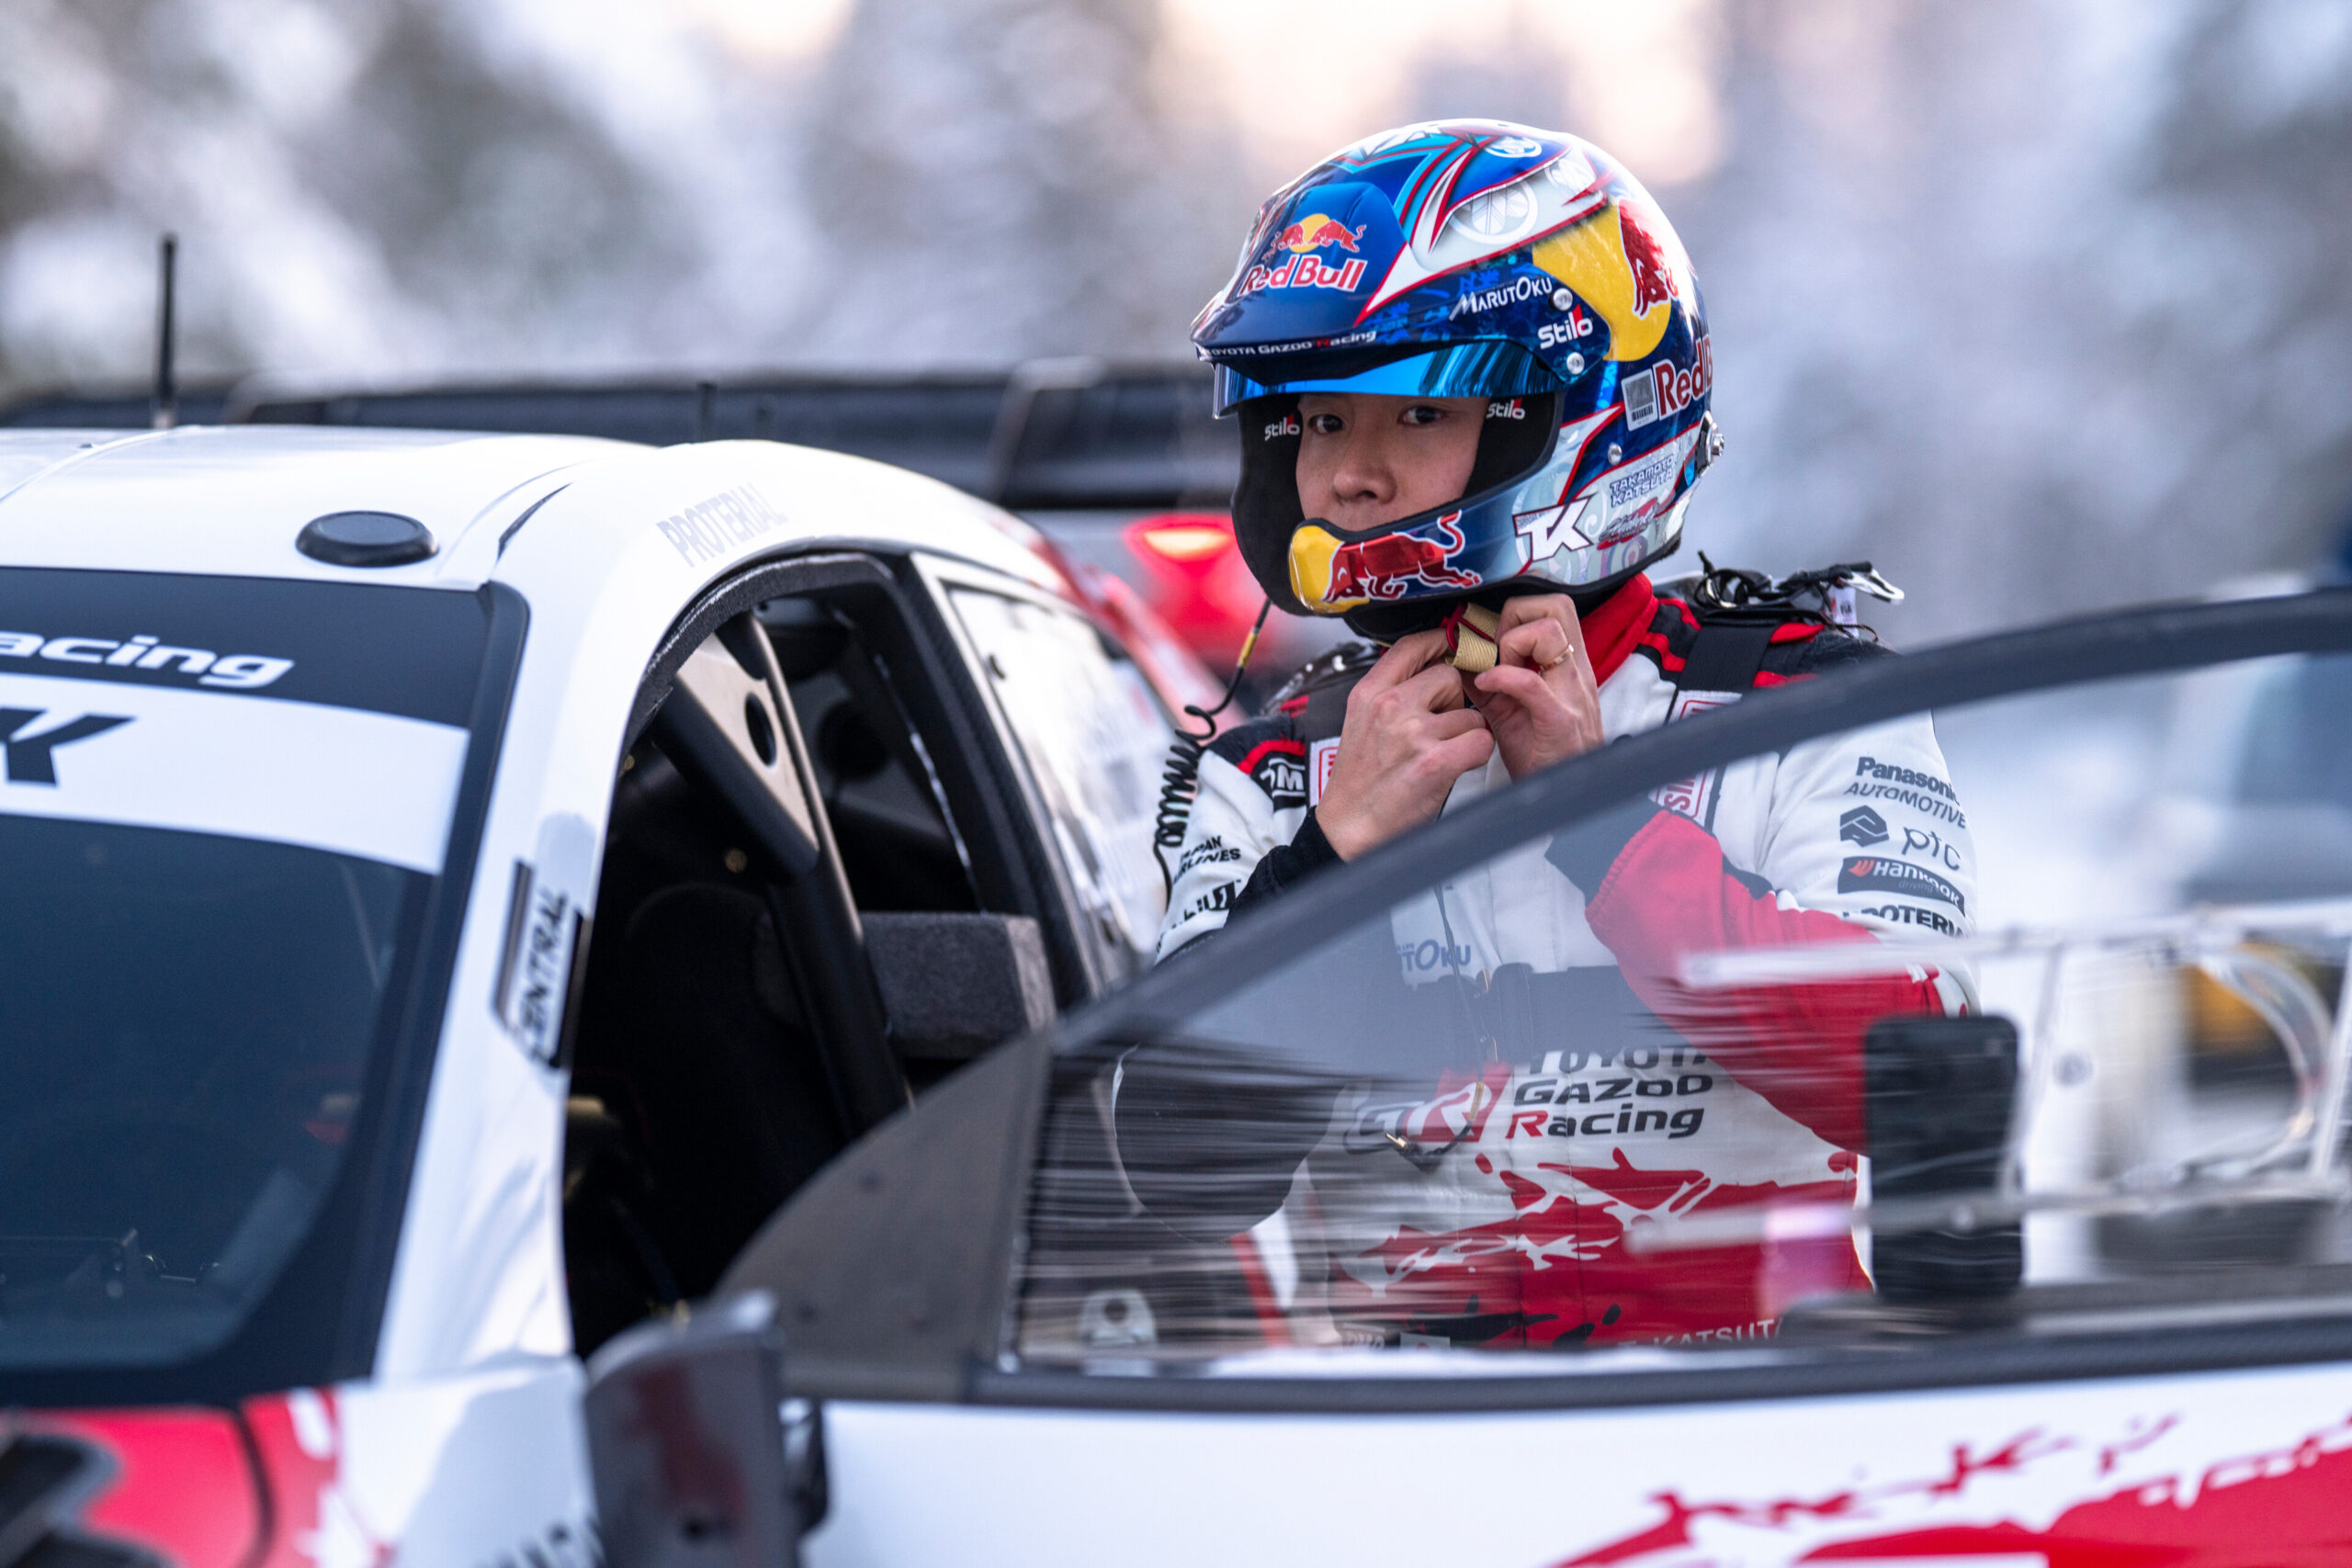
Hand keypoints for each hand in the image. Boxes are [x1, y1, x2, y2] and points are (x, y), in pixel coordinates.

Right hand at [1317, 630, 1493, 859]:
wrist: (1349, 827)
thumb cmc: (1357, 780)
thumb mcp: (1359, 721)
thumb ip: (1389, 692)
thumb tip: (1427, 665)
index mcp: (1369, 693)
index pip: (1412, 645)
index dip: (1440, 641)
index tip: (1452, 646)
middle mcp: (1391, 706)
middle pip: (1449, 677)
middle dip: (1453, 701)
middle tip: (1438, 727)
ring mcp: (1414, 733)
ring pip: (1470, 714)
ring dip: (1465, 734)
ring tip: (1441, 753)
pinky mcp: (1436, 761)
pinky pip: (1481, 741)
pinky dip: (1476, 755)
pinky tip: (1455, 765)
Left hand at [1466, 594, 1605, 779]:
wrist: (1563, 800)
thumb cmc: (1539, 756)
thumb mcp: (1511, 710)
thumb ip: (1489, 682)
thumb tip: (1458, 658)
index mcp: (1566, 667)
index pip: (1552, 608)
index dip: (1517, 613)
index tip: (1494, 639)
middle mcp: (1574, 673)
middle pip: (1557, 605)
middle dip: (1517, 615)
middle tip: (1496, 647)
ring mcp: (1570, 695)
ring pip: (1549, 632)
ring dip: (1512, 643)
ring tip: (1496, 670)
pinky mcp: (1558, 721)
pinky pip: (1530, 683)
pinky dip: (1501, 677)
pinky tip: (1486, 685)